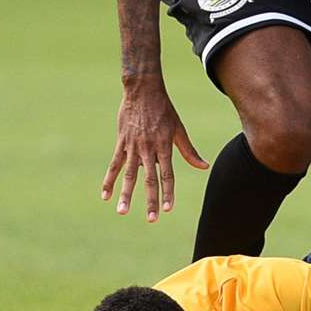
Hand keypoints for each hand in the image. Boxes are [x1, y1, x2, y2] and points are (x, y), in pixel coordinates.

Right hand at [100, 77, 206, 220]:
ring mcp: (133, 146)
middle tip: (151, 219)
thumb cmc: (164, 110)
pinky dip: (109, 180)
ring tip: (123, 211)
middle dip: (151, 200)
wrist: (143, 90)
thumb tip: (204, 166)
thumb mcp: (179, 129)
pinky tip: (105, 195)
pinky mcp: (121, 142)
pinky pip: (114, 164)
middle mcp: (149, 149)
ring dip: (126, 194)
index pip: (167, 175)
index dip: (168, 192)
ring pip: (129, 175)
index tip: (168, 209)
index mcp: (164, 146)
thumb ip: (189, 151)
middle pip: (150, 179)